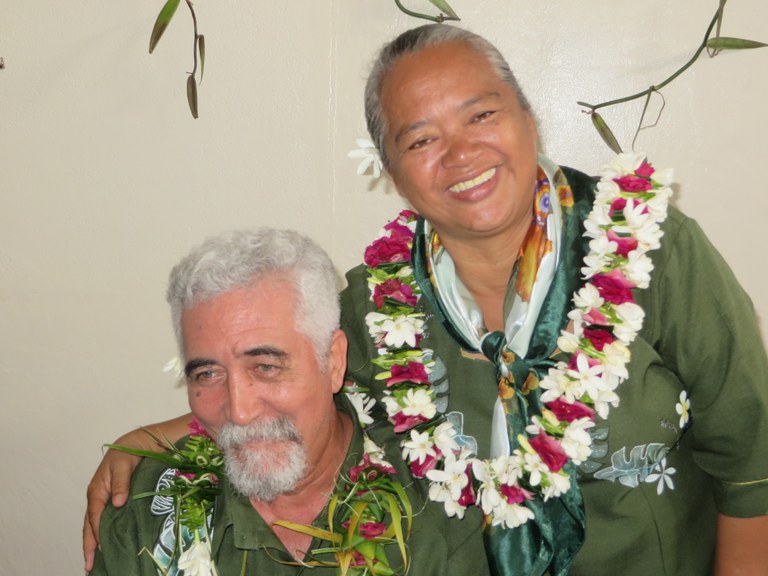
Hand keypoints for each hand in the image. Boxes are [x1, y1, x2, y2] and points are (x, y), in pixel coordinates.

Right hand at [83, 446, 140, 572]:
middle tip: (89, 567)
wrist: (138, 443)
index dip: (97, 534)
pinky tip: (109, 544)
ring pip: (97, 525)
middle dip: (90, 546)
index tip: (100, 550)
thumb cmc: (129, 451)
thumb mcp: (124, 464)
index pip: (95, 517)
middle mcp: (99, 498)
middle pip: (90, 526)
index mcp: (97, 490)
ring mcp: (106, 500)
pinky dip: (106, 533)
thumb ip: (120, 483)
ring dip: (96, 543)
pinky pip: (107, 520)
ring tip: (97, 563)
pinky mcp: (115, 500)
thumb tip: (117, 503)